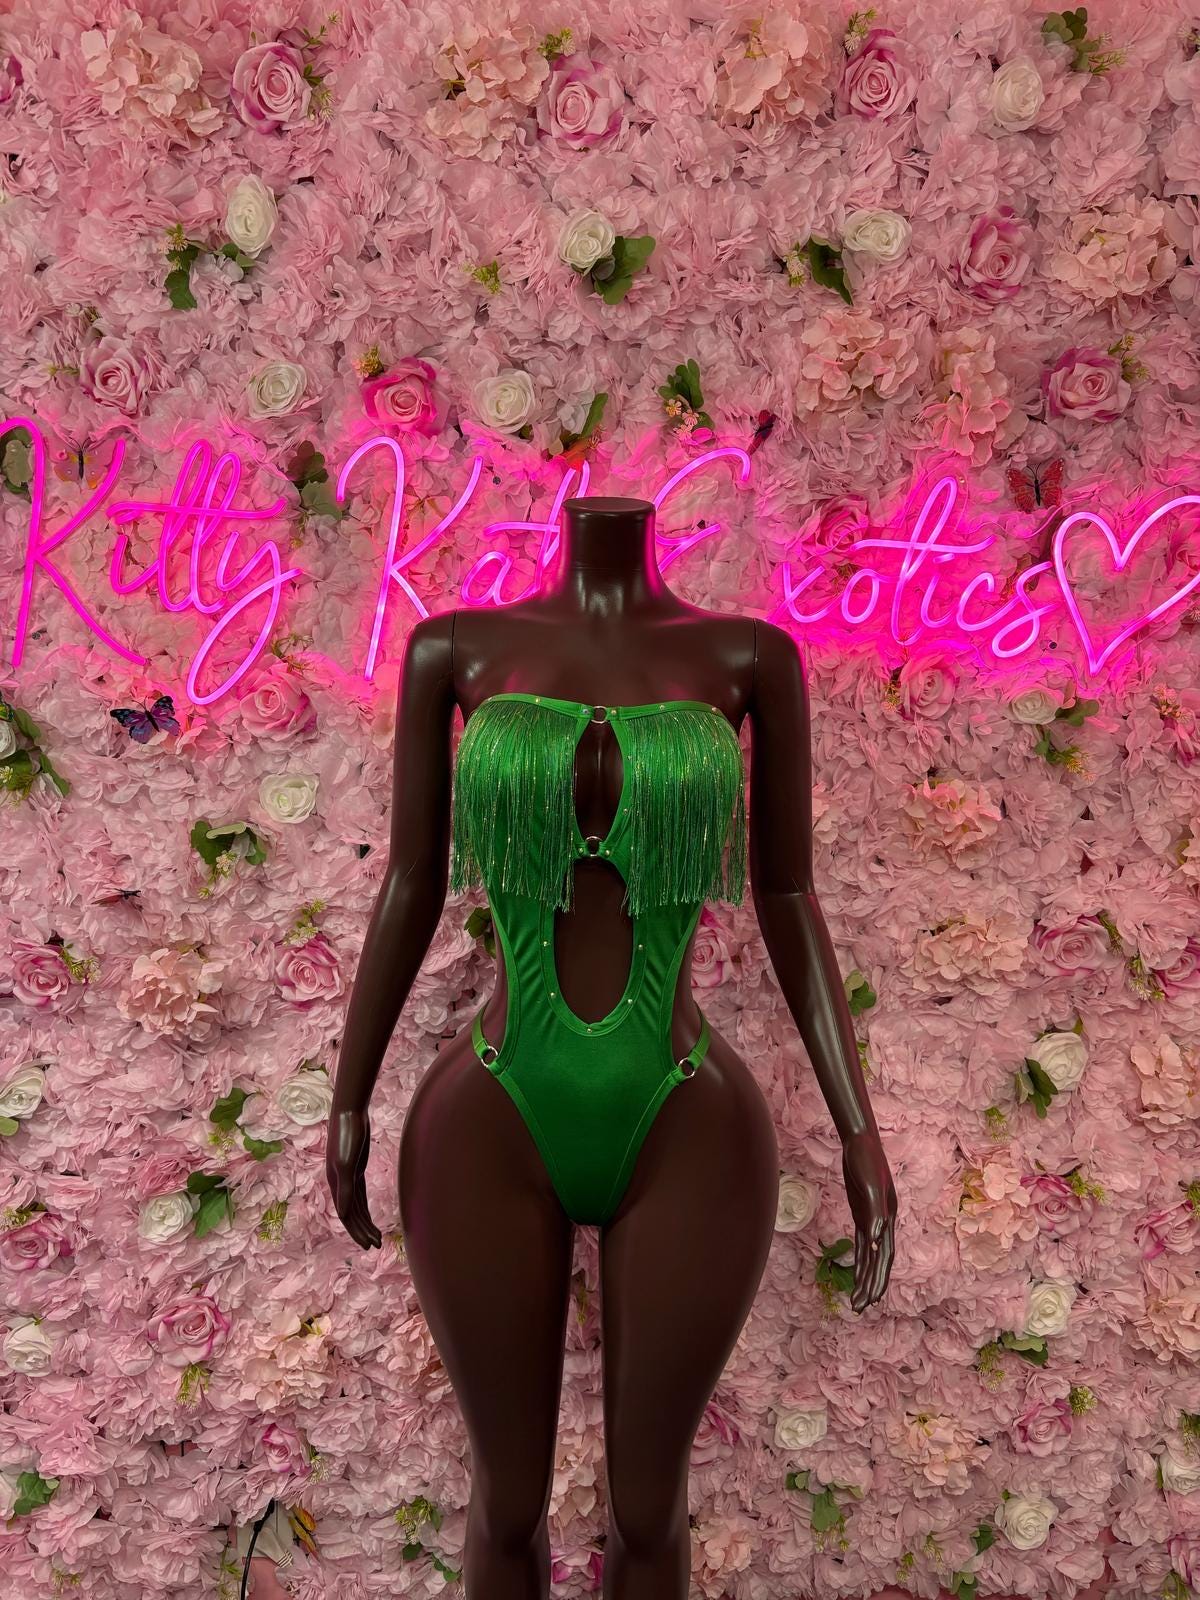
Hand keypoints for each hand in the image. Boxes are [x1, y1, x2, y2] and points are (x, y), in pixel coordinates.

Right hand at [326, 1106, 381, 1249]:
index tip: (369, 1245)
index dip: (356, 1231)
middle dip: (362, 1231)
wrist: (349, 1111)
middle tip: (376, 1246)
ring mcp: (347, 1176)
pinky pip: (360, 1195)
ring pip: (356, 1206)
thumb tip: (343, 1213)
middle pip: (351, 1214)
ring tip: (376, 1237)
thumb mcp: (347, 1163)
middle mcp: (339, 1183)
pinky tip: (370, 1217)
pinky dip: (365, 1208)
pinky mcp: (356, 1169)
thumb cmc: (347, 1134)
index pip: (346, 1215)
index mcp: (336, 1184)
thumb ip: (345, 1188)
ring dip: (365, 1222)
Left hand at [841, 1129, 896, 1313]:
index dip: (879, 1278)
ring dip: (865, 1278)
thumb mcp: (869, 1185)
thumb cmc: (866, 1160)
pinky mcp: (861, 1213)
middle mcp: (883, 1222)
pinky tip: (858, 1273)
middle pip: (878, 1261)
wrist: (860, 1142)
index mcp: (888, 1218)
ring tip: (858, 1301)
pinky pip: (862, 1242)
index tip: (873, 1299)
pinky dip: (860, 1259)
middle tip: (861, 1308)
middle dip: (871, 1286)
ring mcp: (872, 1218)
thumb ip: (875, 1213)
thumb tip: (876, 1241)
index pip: (884, 1256)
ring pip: (870, 1255)